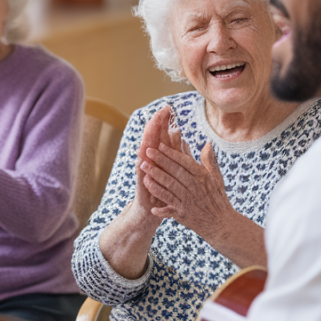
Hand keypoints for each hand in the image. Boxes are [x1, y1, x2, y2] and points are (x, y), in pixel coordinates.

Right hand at [130, 106, 178, 224]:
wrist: (148, 213)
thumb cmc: (161, 192)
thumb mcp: (172, 170)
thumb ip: (177, 152)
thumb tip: (178, 133)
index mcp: (159, 157)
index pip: (162, 135)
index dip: (164, 122)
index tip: (168, 108)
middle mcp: (150, 161)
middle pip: (153, 138)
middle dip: (156, 124)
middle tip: (160, 109)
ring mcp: (144, 170)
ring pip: (146, 150)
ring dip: (148, 138)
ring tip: (151, 124)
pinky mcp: (142, 182)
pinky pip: (141, 170)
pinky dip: (142, 161)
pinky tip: (142, 151)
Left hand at [140, 135, 234, 241]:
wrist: (220, 224)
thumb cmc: (217, 198)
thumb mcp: (217, 178)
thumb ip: (210, 161)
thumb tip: (207, 144)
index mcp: (203, 177)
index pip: (185, 162)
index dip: (172, 153)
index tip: (160, 144)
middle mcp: (195, 188)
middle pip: (175, 172)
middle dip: (160, 161)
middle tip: (147, 151)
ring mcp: (188, 201)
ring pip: (169, 186)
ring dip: (155, 177)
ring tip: (143, 167)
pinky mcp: (182, 214)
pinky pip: (167, 206)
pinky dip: (158, 203)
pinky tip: (148, 199)